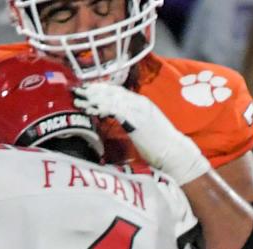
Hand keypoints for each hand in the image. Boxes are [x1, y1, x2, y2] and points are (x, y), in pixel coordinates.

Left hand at [74, 83, 209, 184]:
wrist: (176, 155)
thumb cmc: (163, 148)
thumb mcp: (147, 130)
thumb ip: (134, 123)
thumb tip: (123, 124)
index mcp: (142, 104)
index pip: (117, 91)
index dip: (101, 89)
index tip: (87, 91)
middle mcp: (139, 103)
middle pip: (111, 91)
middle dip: (93, 90)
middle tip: (76, 91)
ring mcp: (138, 110)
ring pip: (110, 98)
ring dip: (92, 98)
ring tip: (78, 99)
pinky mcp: (136, 119)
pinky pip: (114, 109)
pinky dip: (100, 107)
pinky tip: (90, 109)